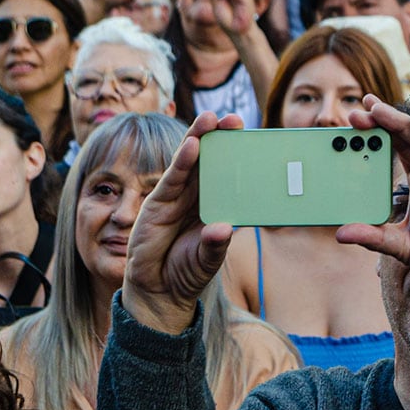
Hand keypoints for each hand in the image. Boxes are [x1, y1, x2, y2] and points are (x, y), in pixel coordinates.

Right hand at [119, 111, 246, 333]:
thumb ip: (215, 245)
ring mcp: (175, 198)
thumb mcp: (207, 260)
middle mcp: (195, 196)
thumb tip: (224, 227)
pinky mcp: (157, 203)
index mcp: (214, 205)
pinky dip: (182, 161)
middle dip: (219, 137)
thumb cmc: (186, 273)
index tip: (252, 137)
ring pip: (189, 162)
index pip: (227, 174)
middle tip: (234, 118)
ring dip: (199, 138)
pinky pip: (172, 178)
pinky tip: (192, 145)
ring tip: (210, 119)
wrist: (158, 291)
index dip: (236, 155)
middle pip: (209, 160)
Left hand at [334, 95, 409, 303]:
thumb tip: (340, 233)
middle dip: (381, 124)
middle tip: (355, 112)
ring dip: (400, 123)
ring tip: (376, 109)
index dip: (375, 135)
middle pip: (405, 140)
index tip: (351, 124)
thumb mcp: (402, 246)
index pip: (394, 151)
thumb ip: (374, 237)